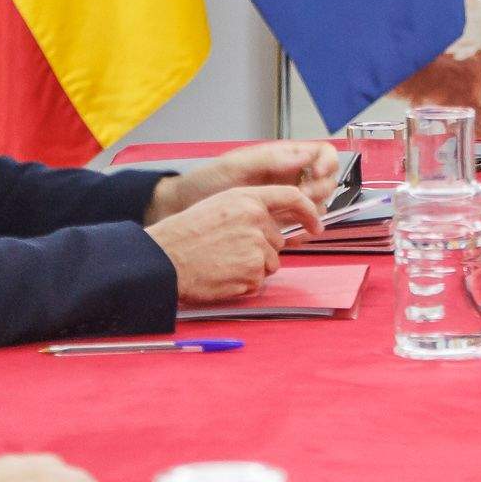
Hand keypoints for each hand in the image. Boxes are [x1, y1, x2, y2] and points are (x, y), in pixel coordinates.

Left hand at [146, 140, 339, 220]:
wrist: (184, 209)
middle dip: (319, 193)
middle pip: (326, 183)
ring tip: (293, 222)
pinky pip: (301, 228)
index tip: (315, 176)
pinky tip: (288, 238)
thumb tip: (305, 155)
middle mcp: (290, 178)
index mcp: (284, 158)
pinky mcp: (278, 224)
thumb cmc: (205, 182)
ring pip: (317, 207)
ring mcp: (285, 201)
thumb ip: (271, 160)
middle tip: (300, 202)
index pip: (322, 155)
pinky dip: (300, 234)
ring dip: (312, 216)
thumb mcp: (237, 165)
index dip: (326, 164)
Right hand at [146, 183, 325, 302]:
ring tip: (223, 263)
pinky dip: (243, 284)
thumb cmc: (185, 235)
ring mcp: (256, 246)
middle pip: (278, 240)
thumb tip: (273, 225)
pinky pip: (258, 282)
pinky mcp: (253, 271)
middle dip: (261, 250)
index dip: (309, 212)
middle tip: (229, 252)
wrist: (163, 259)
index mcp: (247, 198)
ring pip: (270, 263)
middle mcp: (256, 219)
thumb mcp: (218, 207)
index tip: (316, 224)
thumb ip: (249, 210)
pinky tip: (222, 275)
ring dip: (252, 268)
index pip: (292, 197)